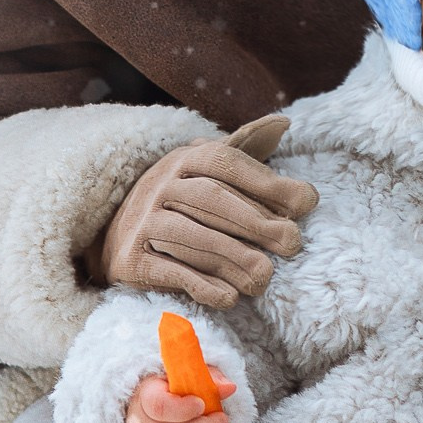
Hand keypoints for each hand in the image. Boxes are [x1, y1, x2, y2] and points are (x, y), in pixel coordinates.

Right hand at [94, 114, 316, 301]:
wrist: (115, 233)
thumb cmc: (179, 200)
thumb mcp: (204, 169)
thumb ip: (243, 149)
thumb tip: (282, 124)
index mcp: (184, 159)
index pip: (226, 163)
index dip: (267, 182)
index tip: (307, 202)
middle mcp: (160, 186)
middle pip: (211, 200)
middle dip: (256, 222)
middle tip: (293, 243)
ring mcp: (141, 222)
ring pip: (190, 237)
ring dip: (232, 257)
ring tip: (265, 276)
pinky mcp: (130, 259)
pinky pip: (168, 272)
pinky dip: (199, 285)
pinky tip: (229, 298)